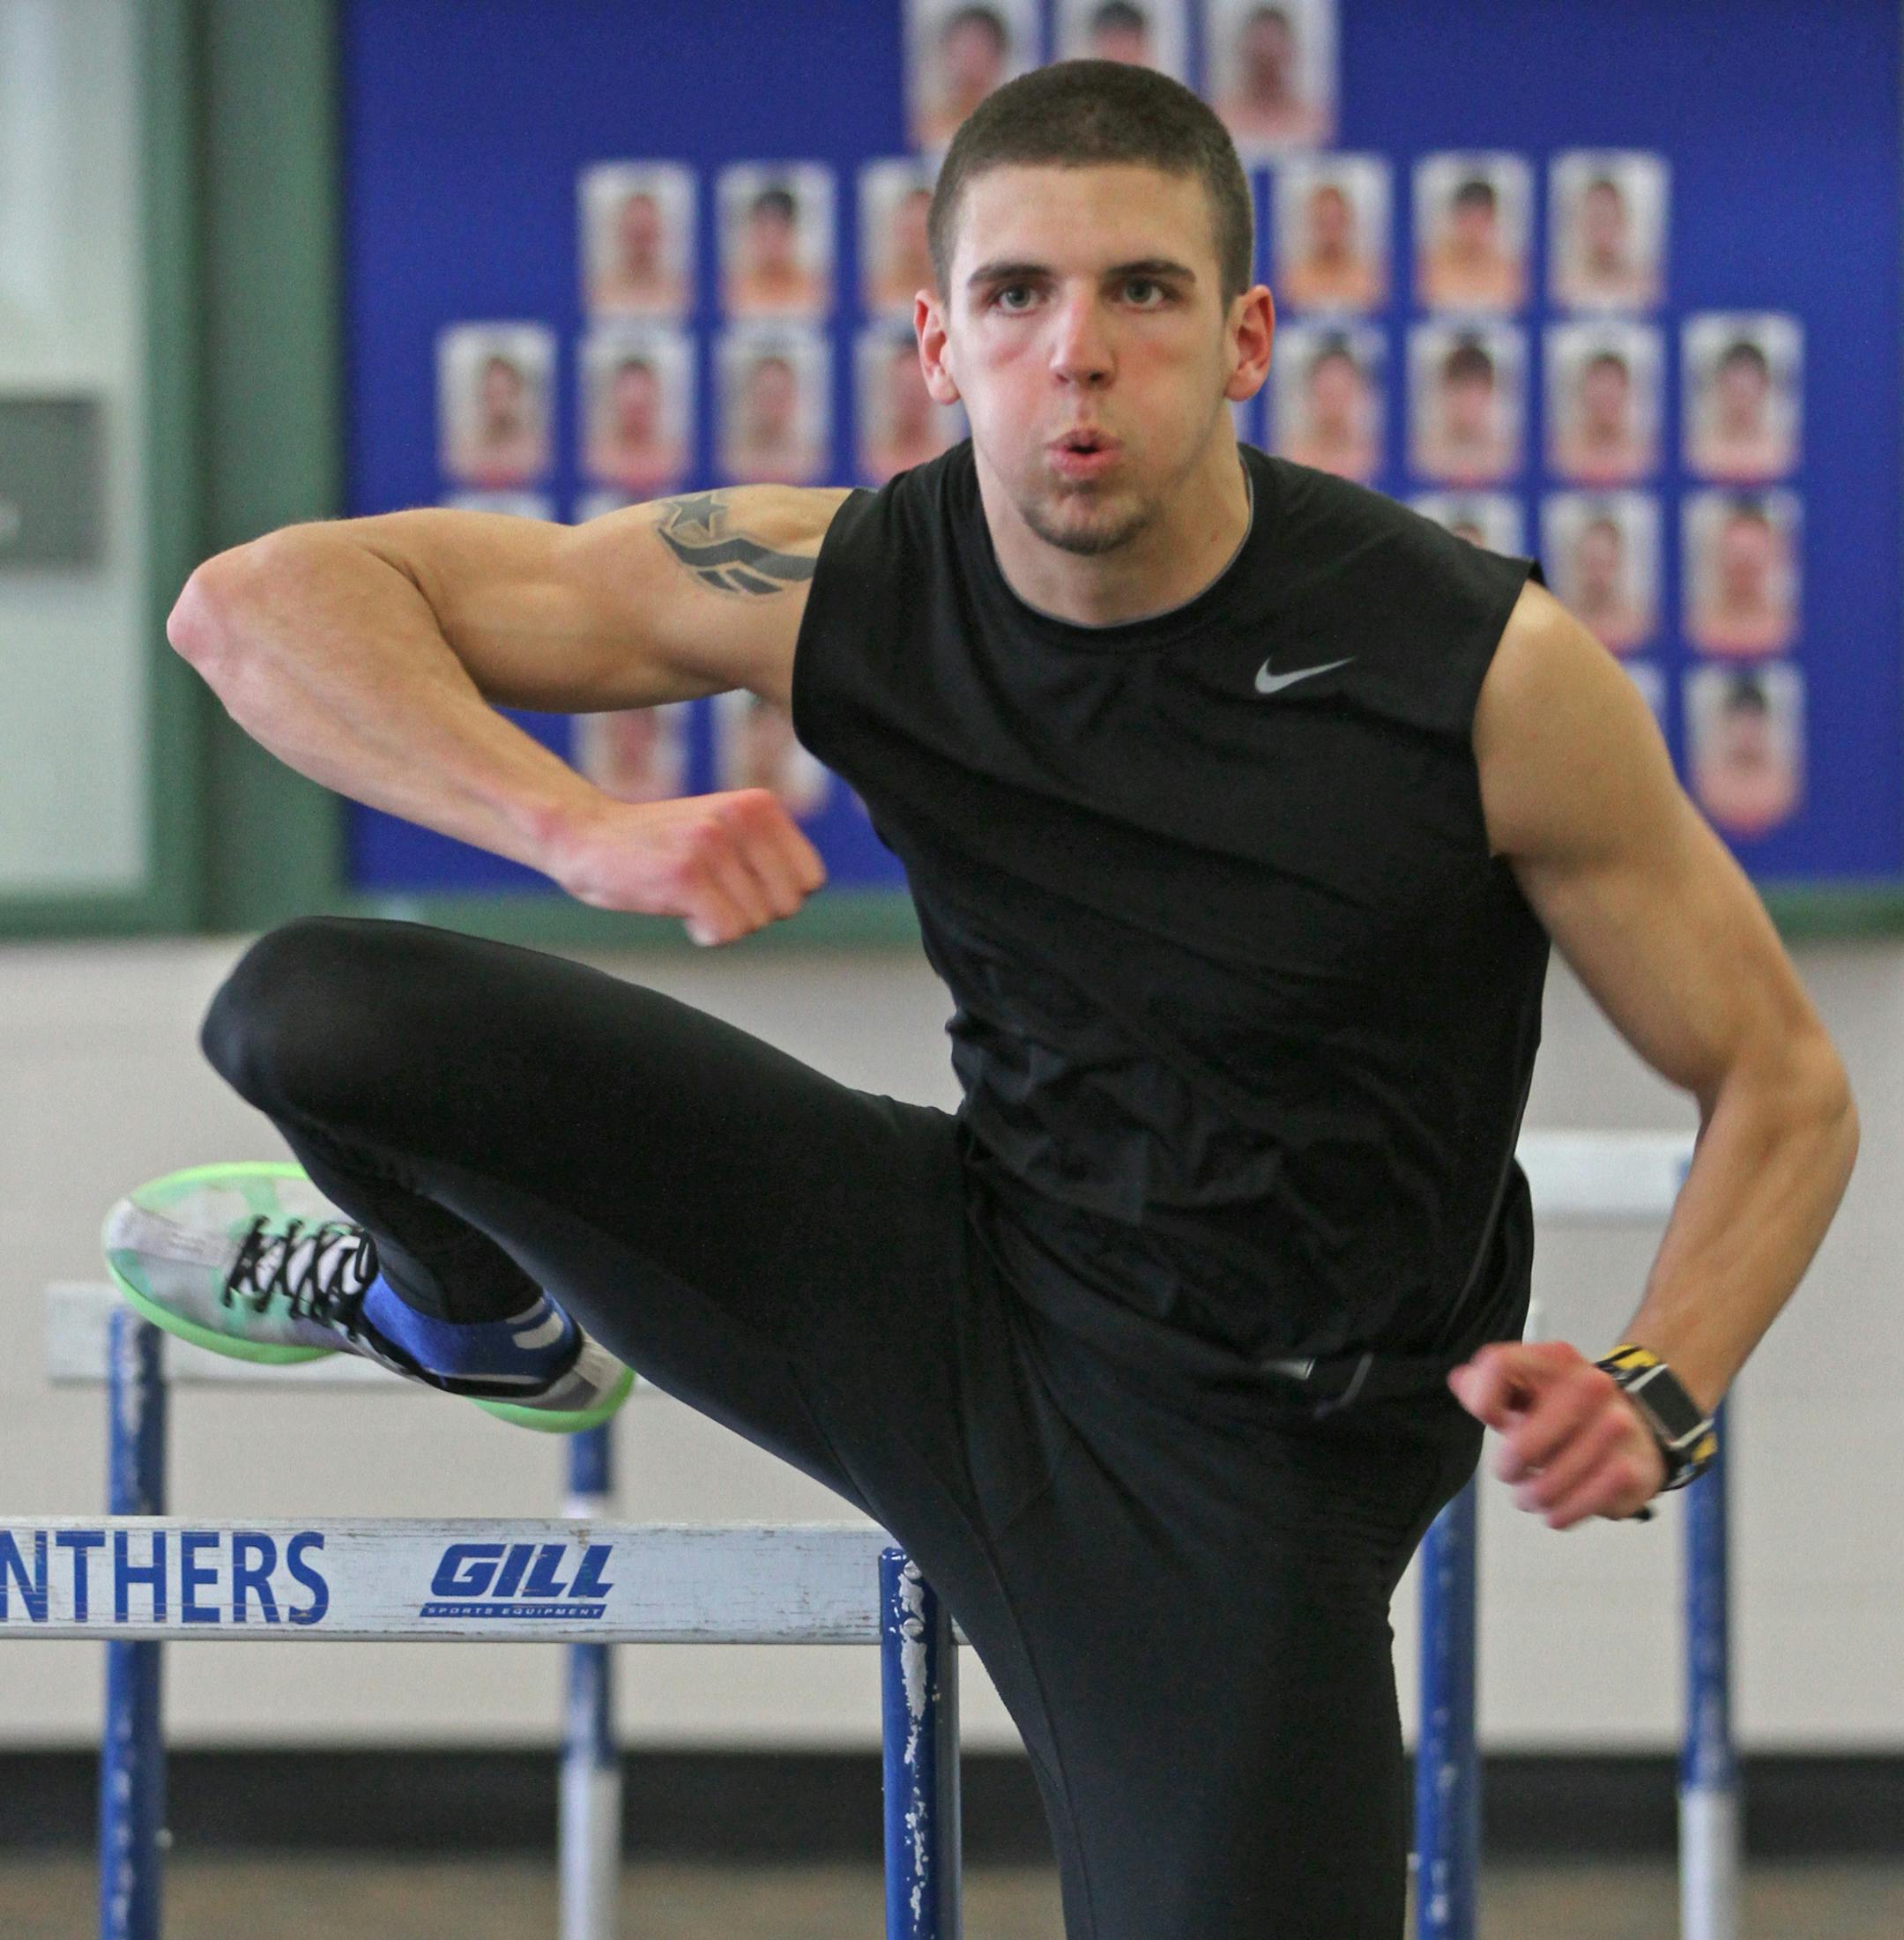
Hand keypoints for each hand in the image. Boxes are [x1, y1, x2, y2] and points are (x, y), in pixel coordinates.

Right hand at [546, 789, 826, 944]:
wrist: (584, 835)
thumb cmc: (659, 844)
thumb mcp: (726, 828)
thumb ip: (768, 849)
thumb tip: (806, 892)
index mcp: (760, 805)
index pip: (811, 880)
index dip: (776, 896)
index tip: (738, 885)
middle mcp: (742, 818)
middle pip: (786, 907)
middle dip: (750, 912)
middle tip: (708, 890)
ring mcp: (713, 845)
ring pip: (754, 923)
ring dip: (721, 921)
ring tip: (687, 892)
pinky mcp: (685, 874)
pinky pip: (726, 932)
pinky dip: (703, 933)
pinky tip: (677, 907)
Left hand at [1446, 1340, 1665, 1528]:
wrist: (1636, 1430)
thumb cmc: (1564, 1410)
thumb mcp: (1525, 1388)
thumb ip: (1486, 1385)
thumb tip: (1460, 1380)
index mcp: (1556, 1358)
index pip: (1497, 1365)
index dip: (1484, 1401)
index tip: (1495, 1419)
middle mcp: (1590, 1384)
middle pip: (1522, 1447)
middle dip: (1508, 1469)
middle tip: (1512, 1472)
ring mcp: (1616, 1427)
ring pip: (1546, 1488)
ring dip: (1532, 1499)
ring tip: (1534, 1494)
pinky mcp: (1631, 1470)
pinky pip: (1575, 1508)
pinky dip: (1559, 1515)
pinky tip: (1557, 1510)